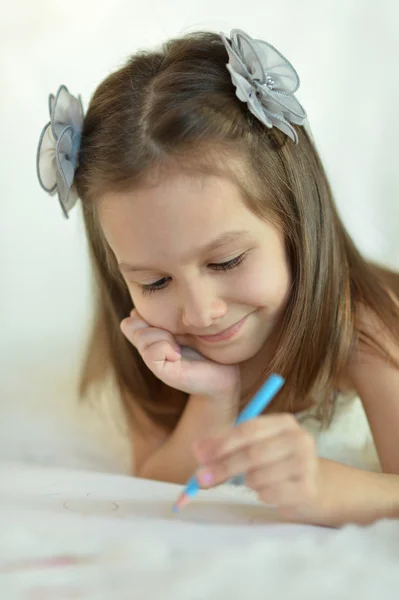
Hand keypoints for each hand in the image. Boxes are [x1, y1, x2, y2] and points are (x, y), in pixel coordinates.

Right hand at [121, 309, 239, 398]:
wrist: (228, 372)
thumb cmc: (212, 344)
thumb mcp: (191, 322)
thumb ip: (173, 313)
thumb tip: (158, 300)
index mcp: (154, 331)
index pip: (134, 314)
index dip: (148, 311)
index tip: (174, 318)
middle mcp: (150, 345)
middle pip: (130, 324)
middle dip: (151, 321)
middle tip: (176, 331)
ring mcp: (153, 360)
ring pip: (140, 336)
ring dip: (162, 335)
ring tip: (180, 344)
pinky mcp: (161, 373)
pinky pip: (150, 352)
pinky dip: (166, 348)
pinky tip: (179, 355)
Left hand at [193, 414, 319, 518]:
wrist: (314, 486)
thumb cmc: (275, 463)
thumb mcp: (251, 447)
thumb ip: (224, 446)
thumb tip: (198, 449)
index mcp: (283, 422)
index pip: (248, 429)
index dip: (222, 443)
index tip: (200, 456)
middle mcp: (299, 438)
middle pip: (253, 453)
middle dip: (224, 467)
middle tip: (201, 478)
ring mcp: (307, 463)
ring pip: (260, 476)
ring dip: (246, 482)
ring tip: (250, 481)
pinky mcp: (308, 489)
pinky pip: (271, 494)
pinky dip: (261, 495)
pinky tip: (267, 492)